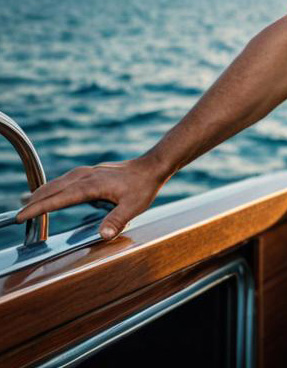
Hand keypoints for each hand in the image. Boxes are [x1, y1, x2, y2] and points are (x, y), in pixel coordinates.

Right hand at [15, 156, 170, 240]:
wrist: (153, 166)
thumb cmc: (144, 186)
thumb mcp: (133, 207)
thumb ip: (117, 220)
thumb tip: (102, 235)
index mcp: (90, 186)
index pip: (58, 199)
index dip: (38, 208)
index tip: (22, 215)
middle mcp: (85, 177)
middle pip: (53, 189)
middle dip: (34, 201)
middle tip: (18, 214)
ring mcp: (88, 172)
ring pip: (58, 182)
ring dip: (42, 192)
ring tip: (28, 202)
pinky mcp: (92, 172)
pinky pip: (66, 179)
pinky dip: (54, 186)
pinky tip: (53, 191)